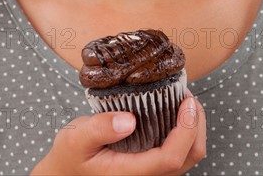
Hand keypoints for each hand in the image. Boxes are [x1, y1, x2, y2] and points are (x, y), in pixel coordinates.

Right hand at [30, 89, 205, 175]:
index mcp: (132, 174)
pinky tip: (174, 111)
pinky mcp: (151, 168)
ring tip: (184, 99)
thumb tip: (130, 119)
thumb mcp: (77, 138)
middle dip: (197, 124)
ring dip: (193, 127)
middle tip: (188, 94)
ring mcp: (151, 174)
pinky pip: (179, 152)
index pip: (171, 158)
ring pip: (188, 156)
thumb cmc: (70, 156)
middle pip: (189, 157)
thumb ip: (100, 128)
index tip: (187, 101)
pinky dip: (184, 131)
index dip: (186, 129)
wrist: (65, 173)